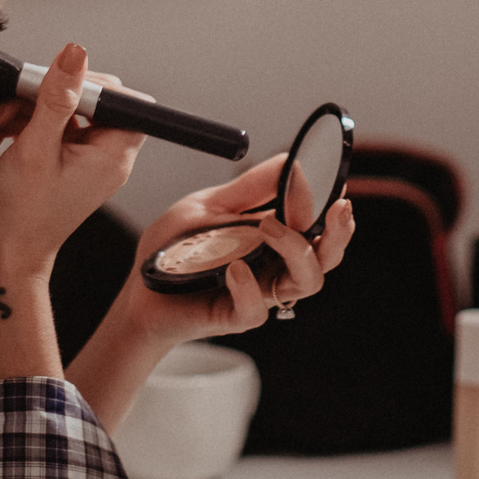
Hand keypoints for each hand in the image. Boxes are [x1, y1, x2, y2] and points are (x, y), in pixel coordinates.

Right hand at [0, 43, 141, 280]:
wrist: (2, 254)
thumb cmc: (22, 215)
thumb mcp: (36, 148)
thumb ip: (56, 98)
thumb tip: (75, 53)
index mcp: (112, 155)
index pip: (121, 98)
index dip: (88, 84)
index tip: (51, 86)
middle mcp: (104, 155)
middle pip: (85, 99)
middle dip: (42, 97)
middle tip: (12, 107)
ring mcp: (82, 158)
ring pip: (59, 109)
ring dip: (21, 111)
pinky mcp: (61, 160)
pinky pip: (46, 126)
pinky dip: (19, 126)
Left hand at [116, 157, 358, 346]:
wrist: (138, 293)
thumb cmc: (174, 250)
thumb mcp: (210, 205)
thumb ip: (251, 188)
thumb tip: (293, 161)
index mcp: (275, 239)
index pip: (319, 225)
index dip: (332, 207)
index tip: (335, 186)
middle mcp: (275, 266)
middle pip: (328, 256)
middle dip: (341, 233)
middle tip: (338, 207)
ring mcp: (258, 293)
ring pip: (307, 282)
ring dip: (297, 250)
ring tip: (269, 226)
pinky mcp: (233, 318)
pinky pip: (257, 311)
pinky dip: (250, 289)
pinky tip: (235, 268)